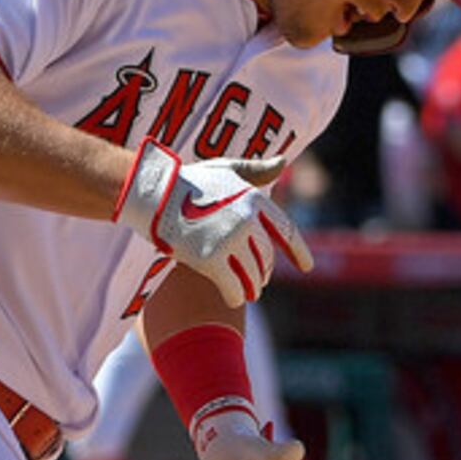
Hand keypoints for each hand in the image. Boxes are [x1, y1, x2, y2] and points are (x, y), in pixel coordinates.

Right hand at [113, 145, 313, 307]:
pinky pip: (233, 287)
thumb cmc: (189, 180)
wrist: (153, 193)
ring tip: (247, 291)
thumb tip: (284, 162)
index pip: (286, 231)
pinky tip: (233, 297)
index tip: (307, 267)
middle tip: (258, 281)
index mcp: (254, 199)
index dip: (299, 251)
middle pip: (266, 257)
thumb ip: (255, 170)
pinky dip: (236, 295)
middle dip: (264, 272)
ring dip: (251, 286)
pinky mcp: (210, 259)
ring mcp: (229, 240)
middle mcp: (247, 220)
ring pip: (253, 275)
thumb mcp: (225, 169)